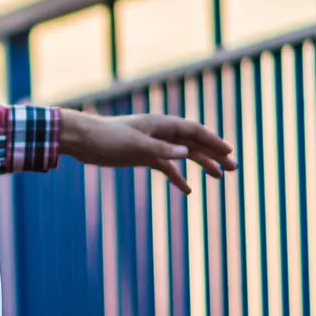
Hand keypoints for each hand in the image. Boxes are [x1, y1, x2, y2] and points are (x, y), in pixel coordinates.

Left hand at [59, 110, 237, 194]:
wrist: (82, 140)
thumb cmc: (107, 138)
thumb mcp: (135, 145)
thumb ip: (161, 149)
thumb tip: (186, 152)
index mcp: (161, 124)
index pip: (194, 132)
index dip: (213, 142)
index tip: (229, 153)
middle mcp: (160, 133)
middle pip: (193, 143)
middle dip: (214, 154)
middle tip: (234, 168)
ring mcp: (153, 145)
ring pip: (183, 155)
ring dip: (201, 164)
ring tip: (219, 177)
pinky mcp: (143, 156)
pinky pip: (166, 166)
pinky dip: (177, 177)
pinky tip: (188, 190)